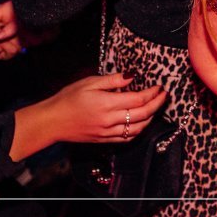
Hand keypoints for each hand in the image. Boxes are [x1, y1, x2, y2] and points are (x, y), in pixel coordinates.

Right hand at [10, 73, 168, 160]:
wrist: (52, 122)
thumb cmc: (68, 99)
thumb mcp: (89, 82)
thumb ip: (113, 80)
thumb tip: (132, 76)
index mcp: (106, 104)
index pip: (138, 99)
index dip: (152, 93)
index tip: (159, 87)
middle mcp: (109, 121)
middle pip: (142, 115)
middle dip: (157, 105)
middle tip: (164, 96)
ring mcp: (107, 133)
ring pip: (137, 129)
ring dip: (151, 118)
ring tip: (156, 108)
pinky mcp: (103, 140)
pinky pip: (127, 138)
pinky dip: (138, 131)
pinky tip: (142, 122)